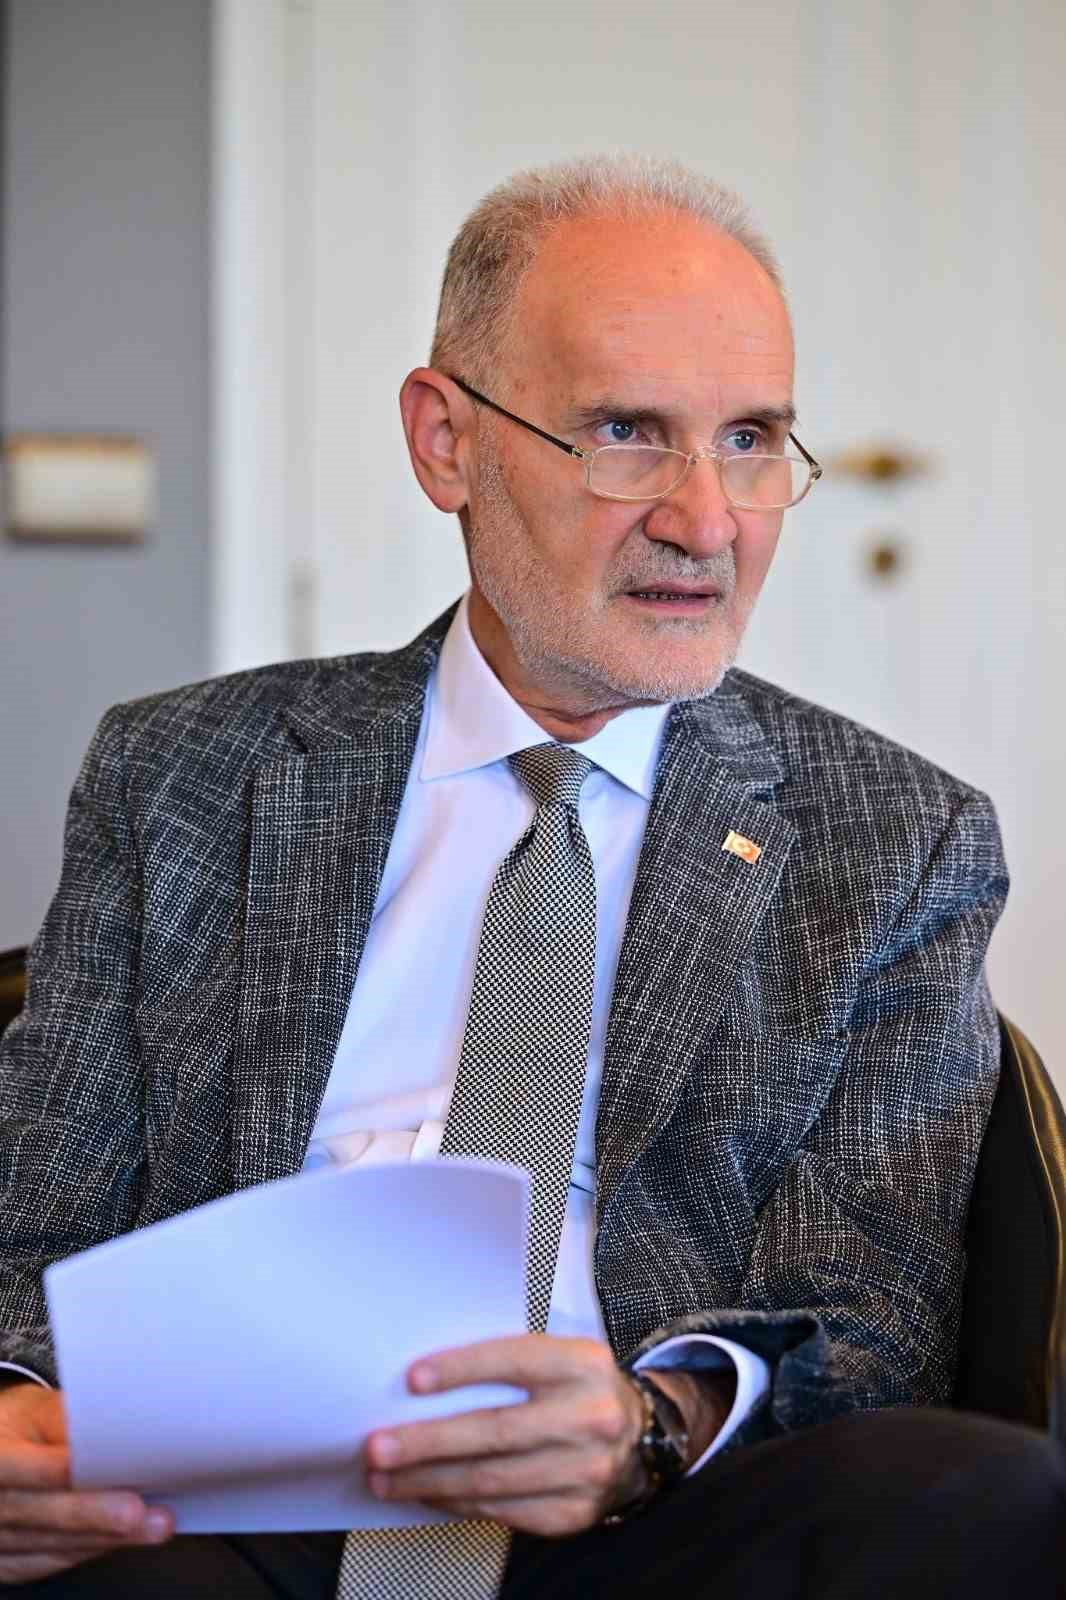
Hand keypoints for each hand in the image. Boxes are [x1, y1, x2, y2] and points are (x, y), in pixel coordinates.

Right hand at [0, 1383, 172, 1584]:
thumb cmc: (19, 1427)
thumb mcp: (33, 1409)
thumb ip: (64, 1418)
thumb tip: (110, 1422)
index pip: (14, 1467)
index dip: (50, 1471)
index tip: (85, 1468)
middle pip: (38, 1512)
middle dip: (91, 1513)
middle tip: (135, 1510)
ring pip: (51, 1543)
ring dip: (105, 1536)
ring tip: (151, 1525)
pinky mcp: (12, 1562)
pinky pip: (53, 1560)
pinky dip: (93, 1547)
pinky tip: (125, 1538)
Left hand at [364, 1334, 729, 1537]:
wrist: (640, 1438)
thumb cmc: (579, 1389)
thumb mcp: (561, 1357)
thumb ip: (511, 1363)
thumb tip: (427, 1380)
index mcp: (582, 1363)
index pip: (515, 1360)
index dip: (462, 1369)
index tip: (413, 1380)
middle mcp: (589, 1416)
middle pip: (495, 1430)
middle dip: (428, 1442)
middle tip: (379, 1446)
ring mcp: (585, 1470)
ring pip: (491, 1479)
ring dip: (429, 1480)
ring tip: (386, 1477)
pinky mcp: (573, 1512)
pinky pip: (501, 1510)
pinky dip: (456, 1503)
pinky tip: (426, 1493)